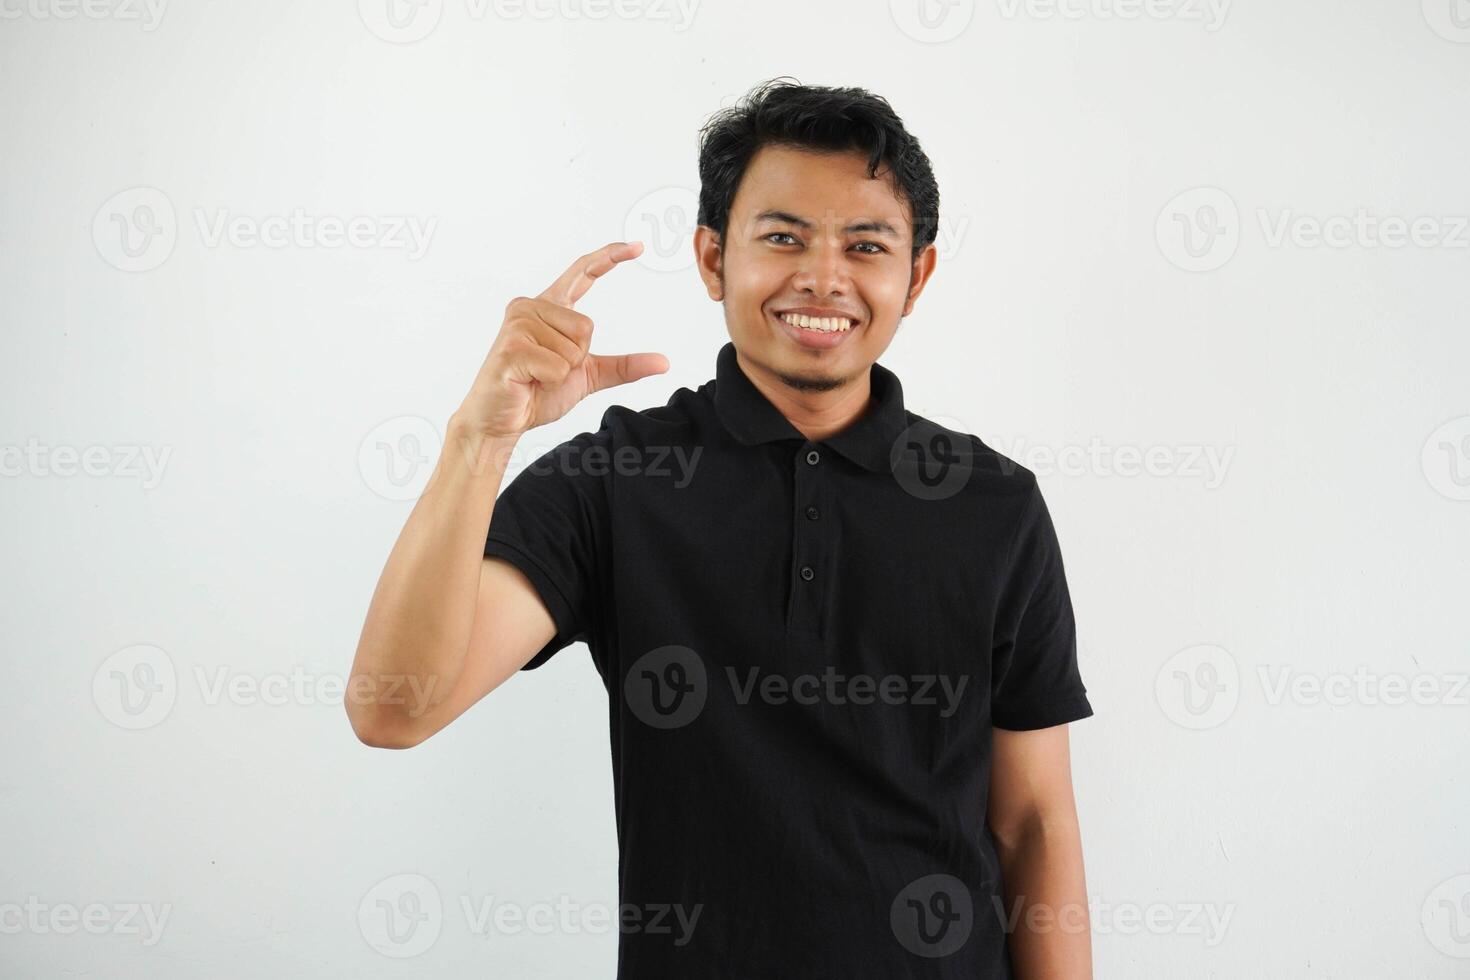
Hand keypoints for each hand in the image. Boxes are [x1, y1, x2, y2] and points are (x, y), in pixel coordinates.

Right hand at [457, 241, 668, 438]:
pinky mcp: (512, 347)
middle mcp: (530, 307)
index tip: (637, 246)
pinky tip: (527, 381)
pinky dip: (549, 381)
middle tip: (548, 371)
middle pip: (587, 327)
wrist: (500, 420)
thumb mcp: (587, 376)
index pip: (582, 274)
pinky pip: (557, 365)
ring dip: (562, 371)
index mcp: (548, 308)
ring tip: (535, 375)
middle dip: (577, 359)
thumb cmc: (537, 392)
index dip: (609, 258)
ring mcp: (518, 324)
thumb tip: (664, 363)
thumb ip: (623, 366)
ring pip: (573, 348)